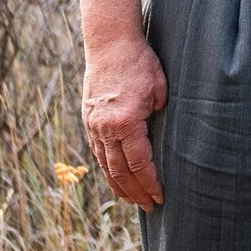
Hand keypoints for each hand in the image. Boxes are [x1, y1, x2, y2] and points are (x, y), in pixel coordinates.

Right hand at [82, 38, 167, 209]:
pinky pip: (98, 152)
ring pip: (106, 165)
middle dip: (136, 192)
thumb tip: (162, 126)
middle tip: (149, 206)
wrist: (109, 44)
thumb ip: (161, 110)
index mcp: (126, 122)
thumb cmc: (139, 61)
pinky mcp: (89, 120)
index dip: (150, 183)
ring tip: (132, 200)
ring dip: (119, 185)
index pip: (140, 163)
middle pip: (120, 171)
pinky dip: (107, 169)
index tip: (160, 196)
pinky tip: (115, 177)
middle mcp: (106, 129)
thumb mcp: (159, 85)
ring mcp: (94, 125)